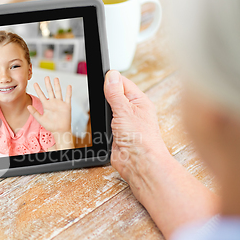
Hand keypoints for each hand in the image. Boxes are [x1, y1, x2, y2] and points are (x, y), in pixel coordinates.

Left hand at [28, 76, 71, 134]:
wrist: (59, 130)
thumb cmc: (50, 126)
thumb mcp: (40, 119)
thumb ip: (34, 113)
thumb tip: (28, 106)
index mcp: (46, 105)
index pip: (41, 95)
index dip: (38, 89)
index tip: (35, 83)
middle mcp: (53, 103)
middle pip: (50, 91)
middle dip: (48, 84)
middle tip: (46, 77)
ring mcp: (60, 103)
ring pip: (58, 92)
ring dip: (57, 85)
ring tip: (56, 78)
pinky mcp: (66, 106)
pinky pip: (68, 97)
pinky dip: (68, 92)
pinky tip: (69, 86)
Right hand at [104, 70, 218, 239]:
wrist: (140, 164)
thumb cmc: (141, 139)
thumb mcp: (125, 110)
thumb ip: (115, 93)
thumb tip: (111, 75)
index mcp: (140, 101)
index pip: (123, 83)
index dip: (111, 79)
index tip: (100, 78)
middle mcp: (133, 111)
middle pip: (115, 95)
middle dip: (105, 95)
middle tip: (98, 94)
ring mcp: (125, 123)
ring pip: (109, 109)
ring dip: (103, 110)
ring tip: (100, 109)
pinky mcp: (117, 134)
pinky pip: (107, 123)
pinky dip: (102, 123)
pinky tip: (101, 122)